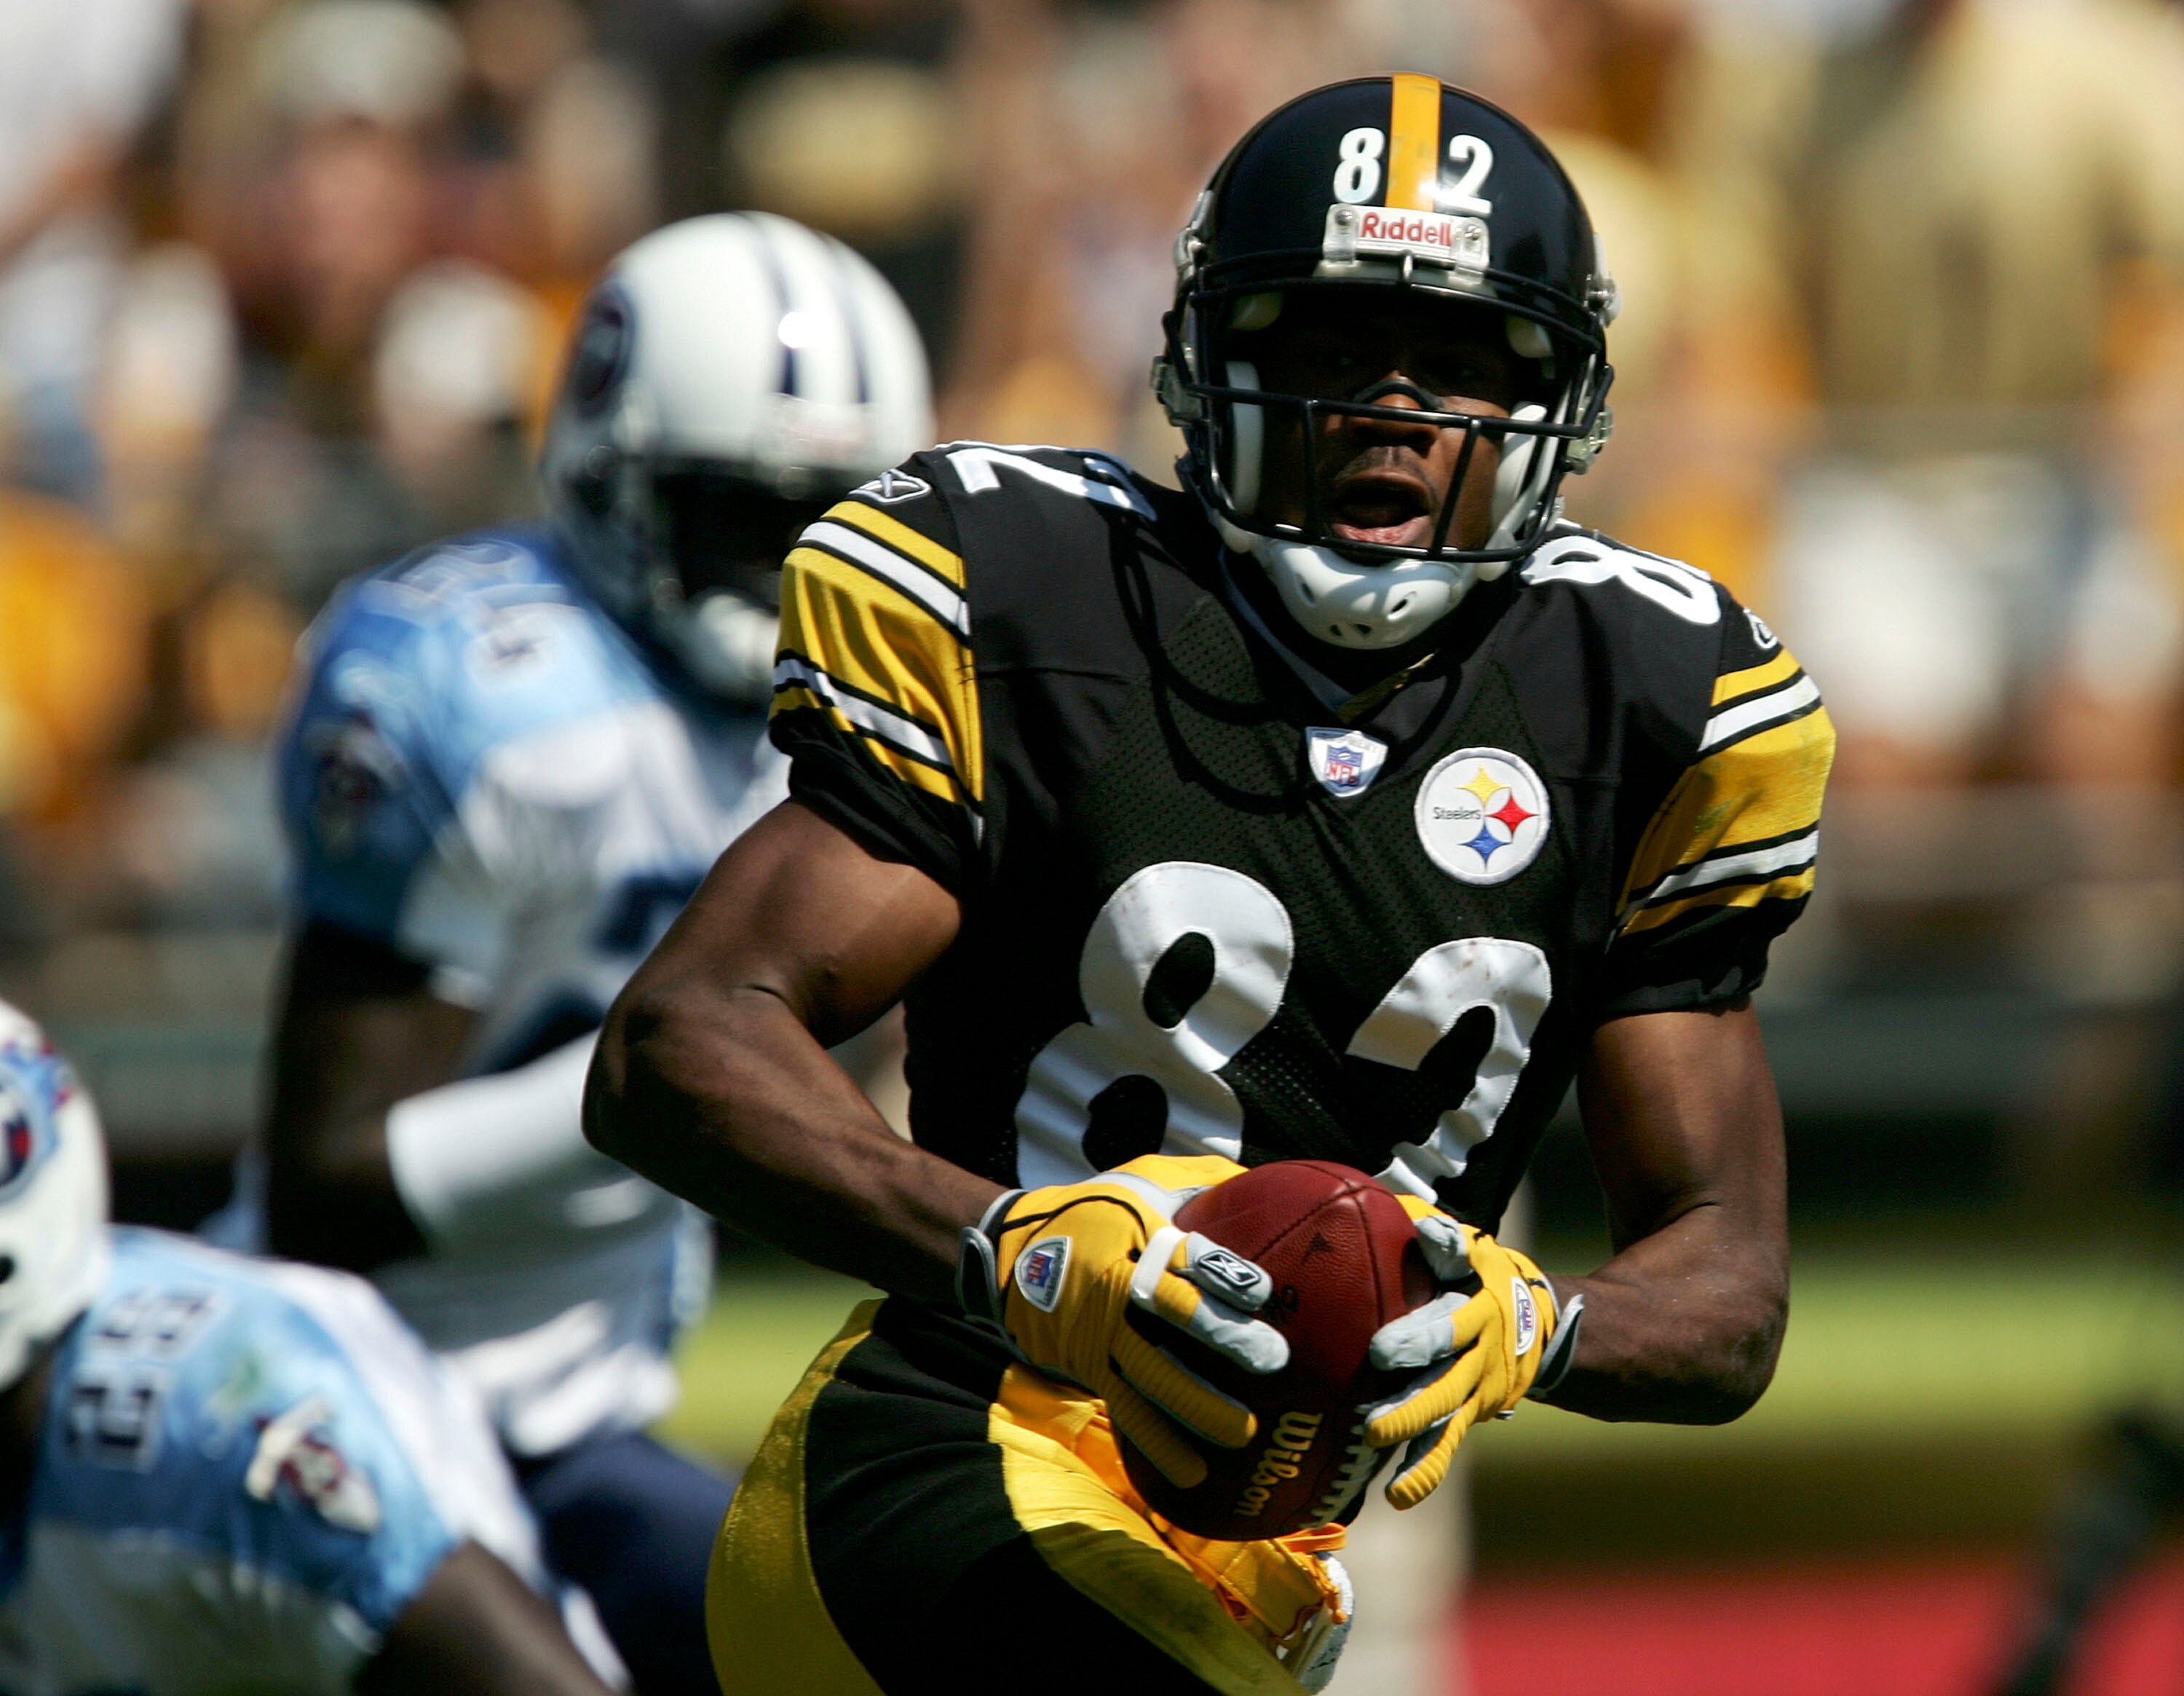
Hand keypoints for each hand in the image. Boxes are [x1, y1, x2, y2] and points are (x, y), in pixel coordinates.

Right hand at [957, 1154, 1288, 1487]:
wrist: (1010, 1249)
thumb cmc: (1097, 1212)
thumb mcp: (1141, 1182)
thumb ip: (1200, 1186)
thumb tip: (1262, 1185)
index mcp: (1139, 1237)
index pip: (1186, 1257)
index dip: (1223, 1276)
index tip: (1263, 1294)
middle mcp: (1119, 1287)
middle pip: (1173, 1316)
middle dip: (1222, 1340)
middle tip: (1272, 1363)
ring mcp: (1101, 1335)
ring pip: (1151, 1375)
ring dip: (1196, 1406)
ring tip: (1241, 1432)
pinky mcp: (1088, 1369)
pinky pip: (1127, 1410)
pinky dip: (1158, 1444)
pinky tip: (1191, 1474)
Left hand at [1361, 1204, 1569, 1508]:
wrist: (1541, 1321)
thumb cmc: (1484, 1275)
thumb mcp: (1474, 1251)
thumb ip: (1446, 1239)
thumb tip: (1420, 1224)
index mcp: (1476, 1313)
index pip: (1447, 1327)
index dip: (1418, 1339)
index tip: (1381, 1351)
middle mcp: (1478, 1359)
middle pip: (1444, 1386)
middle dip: (1410, 1407)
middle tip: (1371, 1426)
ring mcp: (1476, 1393)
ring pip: (1445, 1423)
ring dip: (1416, 1449)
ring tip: (1389, 1481)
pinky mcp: (1470, 1415)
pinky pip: (1445, 1444)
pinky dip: (1424, 1470)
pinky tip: (1397, 1495)